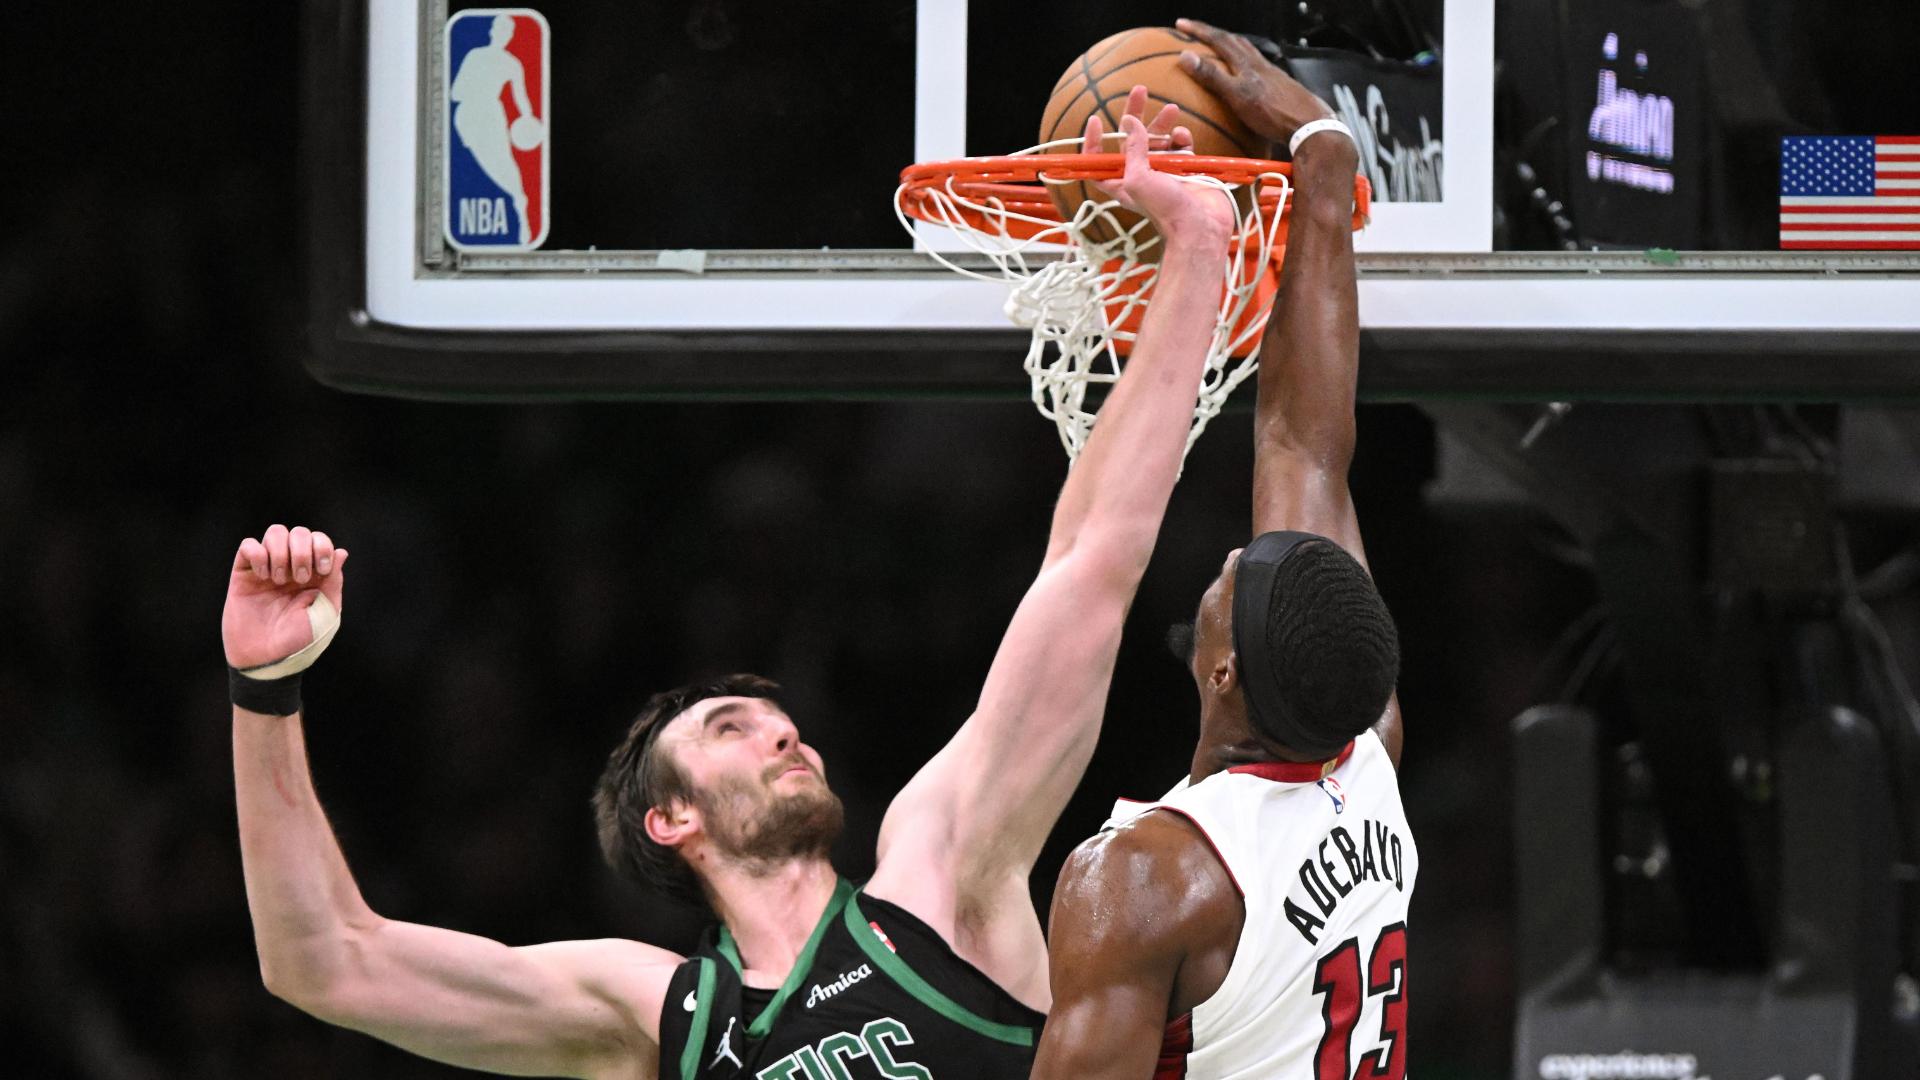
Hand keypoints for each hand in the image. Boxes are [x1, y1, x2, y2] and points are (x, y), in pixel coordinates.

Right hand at [223, 525, 346, 669]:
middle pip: (298, 532)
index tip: (321, 571)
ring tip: (278, 580)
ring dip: (280, 550)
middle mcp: (291, 568)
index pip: (319, 540)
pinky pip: (247, 546)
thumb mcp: (326, 612)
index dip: (321, 546)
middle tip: (298, 579)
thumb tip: (341, 551)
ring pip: (274, 532)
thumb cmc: (300, 642)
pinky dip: (258, 553)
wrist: (269, 660)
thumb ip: (333, 581)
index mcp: (314, 575)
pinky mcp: (243, 575)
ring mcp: (267, 569)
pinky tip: (262, 576)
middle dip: (301, 550)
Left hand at [1084, 87, 1231, 242]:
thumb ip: (1133, 148)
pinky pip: (1181, 145)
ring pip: (1159, 138)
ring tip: (1172, 110)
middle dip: (1135, 114)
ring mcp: (1164, 170)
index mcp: (1121, 182)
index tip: (1096, 120)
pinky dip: (1182, 137)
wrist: (1200, 225)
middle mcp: (1140, 174)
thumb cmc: (1165, 209)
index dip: (1093, 142)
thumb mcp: (1138, 177)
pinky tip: (1184, 137)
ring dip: (1163, 122)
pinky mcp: (1185, 167)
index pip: (1099, 161)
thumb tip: (1128, 120)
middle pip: (1131, 139)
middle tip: (1140, 90)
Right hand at [1175, 18, 1339, 149]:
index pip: (1219, 39)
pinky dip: (1244, 62)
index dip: (1199, 31)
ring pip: (1248, 51)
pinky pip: (1256, 65)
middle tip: (1197, 31)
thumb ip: (1212, 77)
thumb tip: (1185, 56)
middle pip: (1234, 40)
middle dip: (1213, 33)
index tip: (1181, 24)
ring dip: (1231, 44)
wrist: (1309, 125)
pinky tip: (1245, 73)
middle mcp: (1259, 63)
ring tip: (1220, 45)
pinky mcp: (1279, 86)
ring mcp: (1271, 74)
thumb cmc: (1273, 113)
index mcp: (1247, 64)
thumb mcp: (1237, 95)